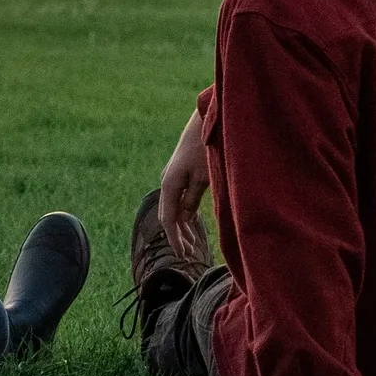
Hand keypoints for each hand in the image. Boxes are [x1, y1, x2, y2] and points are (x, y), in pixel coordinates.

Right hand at [158, 107, 211, 263]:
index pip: (169, 220)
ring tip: (192, 243)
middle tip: (189, 254)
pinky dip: (184, 213)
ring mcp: (173, 177)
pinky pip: (179, 199)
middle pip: (169, 216)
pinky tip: (192, 222)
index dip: (176, 239)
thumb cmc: (207, 147)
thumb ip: (192, 200)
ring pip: (173, 208)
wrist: (208, 119)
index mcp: (170, 184)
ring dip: (182, 226)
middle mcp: (168, 181)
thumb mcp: (203, 177)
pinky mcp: (181, 173)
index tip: (184, 256)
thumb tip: (184, 219)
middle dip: (178, 236)